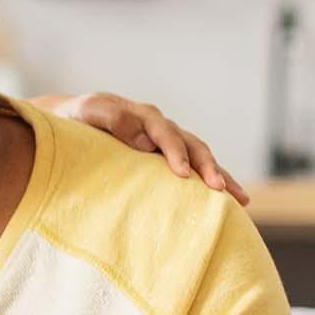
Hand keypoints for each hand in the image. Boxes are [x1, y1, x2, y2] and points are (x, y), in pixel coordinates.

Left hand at [36, 91, 249, 205]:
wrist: (73, 118)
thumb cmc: (77, 117)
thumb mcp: (89, 112)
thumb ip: (113, 120)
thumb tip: (143, 141)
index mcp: (145, 116)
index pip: (166, 134)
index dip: (175, 152)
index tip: (181, 173)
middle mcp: (161, 128)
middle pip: (193, 145)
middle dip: (208, 167)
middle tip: (220, 189)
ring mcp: (166, 143)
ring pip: (200, 158)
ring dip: (219, 177)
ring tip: (241, 199)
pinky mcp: (165, 158)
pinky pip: (193, 169)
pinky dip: (208, 183)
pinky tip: (225, 202)